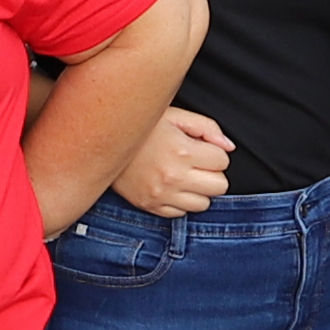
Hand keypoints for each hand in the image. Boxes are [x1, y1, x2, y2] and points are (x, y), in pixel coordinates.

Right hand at [114, 105, 236, 219]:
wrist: (102, 141)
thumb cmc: (141, 126)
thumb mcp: (175, 116)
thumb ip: (207, 127)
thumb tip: (228, 146)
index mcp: (181, 151)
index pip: (223, 161)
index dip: (214, 152)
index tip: (201, 147)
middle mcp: (173, 177)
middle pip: (219, 186)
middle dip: (212, 172)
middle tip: (197, 162)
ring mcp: (161, 195)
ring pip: (204, 204)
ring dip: (199, 190)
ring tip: (184, 174)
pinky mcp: (150, 206)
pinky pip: (181, 213)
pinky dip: (181, 201)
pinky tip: (171, 185)